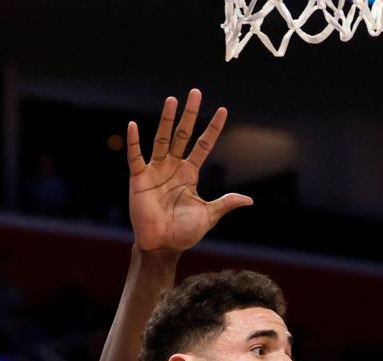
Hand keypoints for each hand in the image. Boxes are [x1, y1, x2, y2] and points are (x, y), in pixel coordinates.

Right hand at [127, 89, 251, 255]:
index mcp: (189, 173)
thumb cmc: (184, 233)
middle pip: (183, 135)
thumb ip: (225, 203)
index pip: (203, 145)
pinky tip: (134, 125)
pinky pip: (136, 157)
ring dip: (167, 120)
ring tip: (172, 100)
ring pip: (162, 139)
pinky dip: (134, 142)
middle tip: (195, 92)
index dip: (212, 129)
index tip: (222, 110)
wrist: (162, 246)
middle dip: (189, 115)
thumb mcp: (208, 216)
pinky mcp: (139, 178)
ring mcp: (156, 170)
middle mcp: (173, 167)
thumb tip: (249, 200)